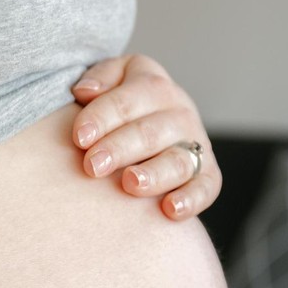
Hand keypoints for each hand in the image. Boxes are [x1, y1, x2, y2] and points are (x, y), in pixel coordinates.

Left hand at [70, 54, 222, 220]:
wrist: (150, 124)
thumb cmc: (121, 105)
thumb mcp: (112, 79)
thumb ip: (100, 77)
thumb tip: (84, 90)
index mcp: (154, 86)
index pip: (129, 98)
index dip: (103, 116)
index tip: (80, 137)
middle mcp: (180, 113)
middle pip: (150, 132)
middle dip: (120, 149)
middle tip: (93, 166)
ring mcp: (196, 144)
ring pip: (179, 160)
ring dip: (155, 174)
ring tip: (131, 184)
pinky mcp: (207, 173)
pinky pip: (206, 187)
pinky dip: (192, 199)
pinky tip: (170, 209)